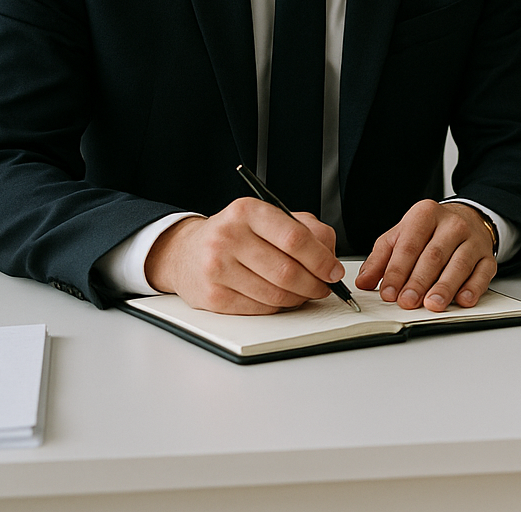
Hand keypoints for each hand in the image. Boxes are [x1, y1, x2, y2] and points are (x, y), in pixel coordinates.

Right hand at [144, 198, 341, 313]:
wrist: (186, 252)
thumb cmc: (237, 234)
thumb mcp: (270, 218)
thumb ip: (307, 229)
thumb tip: (331, 258)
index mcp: (248, 211)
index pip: (294, 238)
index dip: (321, 259)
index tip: (334, 271)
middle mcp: (228, 237)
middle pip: (286, 271)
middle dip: (314, 284)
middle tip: (324, 287)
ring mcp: (217, 268)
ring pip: (275, 294)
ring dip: (298, 298)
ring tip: (303, 292)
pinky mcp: (212, 296)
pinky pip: (259, 309)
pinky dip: (277, 307)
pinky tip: (279, 298)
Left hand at [355, 200, 495, 310]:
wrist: (467, 219)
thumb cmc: (430, 231)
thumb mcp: (400, 236)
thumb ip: (380, 258)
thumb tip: (364, 281)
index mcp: (425, 214)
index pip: (409, 245)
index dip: (398, 270)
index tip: (389, 292)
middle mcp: (452, 224)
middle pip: (434, 255)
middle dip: (419, 281)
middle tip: (408, 302)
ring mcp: (473, 240)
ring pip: (459, 264)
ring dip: (445, 287)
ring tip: (433, 304)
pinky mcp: (488, 256)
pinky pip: (483, 273)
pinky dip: (473, 288)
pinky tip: (463, 300)